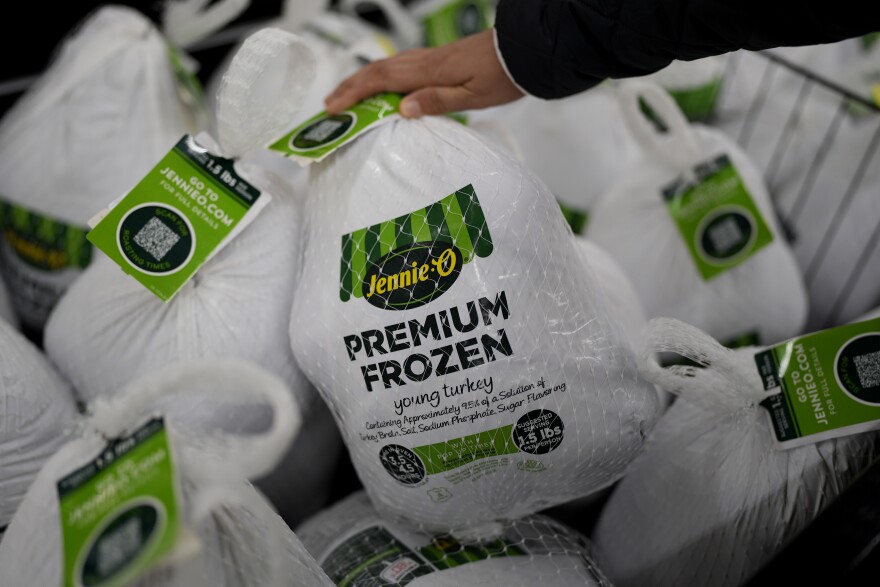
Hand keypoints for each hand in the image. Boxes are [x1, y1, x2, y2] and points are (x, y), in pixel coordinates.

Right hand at [325, 30, 524, 117]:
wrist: (523, 52)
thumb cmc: (502, 77)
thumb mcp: (473, 97)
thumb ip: (437, 101)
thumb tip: (401, 108)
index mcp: (429, 72)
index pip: (381, 80)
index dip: (354, 93)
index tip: (333, 108)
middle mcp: (424, 61)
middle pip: (377, 71)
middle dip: (350, 87)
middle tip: (329, 105)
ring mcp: (430, 58)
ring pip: (387, 67)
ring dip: (363, 81)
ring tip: (347, 96)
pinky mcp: (439, 59)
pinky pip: (401, 66)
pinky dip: (382, 77)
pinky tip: (381, 86)